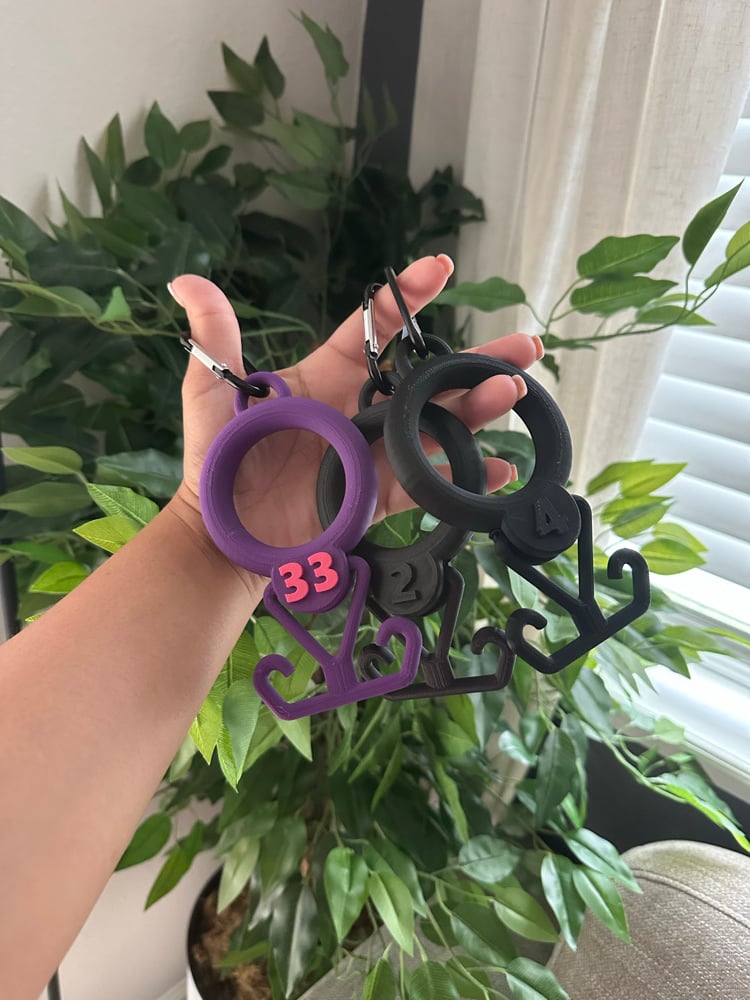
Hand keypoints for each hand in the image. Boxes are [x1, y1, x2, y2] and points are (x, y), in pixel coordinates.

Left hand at [170, 255, 541, 564]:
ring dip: (481, 410)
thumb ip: (214, 339)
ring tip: (516, 393)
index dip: (410, 297)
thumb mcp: (212, 394)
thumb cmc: (216, 462)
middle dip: (478, 360)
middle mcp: (361, 411)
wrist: (224, 535)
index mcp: (327, 377)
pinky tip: (498, 469)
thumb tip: (186, 281)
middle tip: (526, 346)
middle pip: (429, 378)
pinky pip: (431, 484)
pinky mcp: (381, 497)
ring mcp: (376, 454)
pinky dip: (466, 478)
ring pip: (440, 426)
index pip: (377, 328)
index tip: (441, 268)